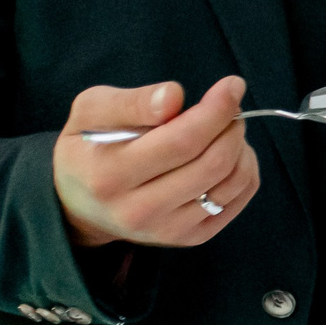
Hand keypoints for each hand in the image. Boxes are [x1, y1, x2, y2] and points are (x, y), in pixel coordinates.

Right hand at [54, 78, 259, 248]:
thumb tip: (174, 97)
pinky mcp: (189, 239)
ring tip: (225, 129)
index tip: (232, 85)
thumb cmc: (89, 147)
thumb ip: (131, 102)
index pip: (181, 142)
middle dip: (231, 126)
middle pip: (212, 163)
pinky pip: (236, 201)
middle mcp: (138, 211)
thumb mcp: (92, 111)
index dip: (215, 110)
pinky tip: (229, 155)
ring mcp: (167, 230)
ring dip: (240, 147)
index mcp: (109, 175)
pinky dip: (245, 170)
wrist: (81, 204)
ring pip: (231, 183)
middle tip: (229, 107)